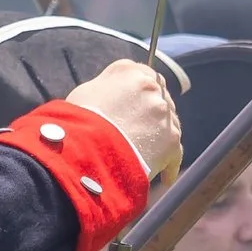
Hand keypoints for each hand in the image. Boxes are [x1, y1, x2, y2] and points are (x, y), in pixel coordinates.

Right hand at [68, 60, 182, 178]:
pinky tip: (164, 178)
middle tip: (139, 131)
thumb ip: (104, 90)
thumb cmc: (76, 123)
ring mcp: (162, 114)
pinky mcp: (171, 140)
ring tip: (147, 156)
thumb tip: (108, 100)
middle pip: (159, 98)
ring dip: (159, 137)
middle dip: (150, 114)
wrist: (86, 150)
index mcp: (128, 72)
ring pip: (169, 124)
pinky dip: (169, 166)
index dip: (138, 94)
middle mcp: (150, 87)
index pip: (142, 75)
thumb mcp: (84, 95)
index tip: (135, 105)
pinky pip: (175, 153)